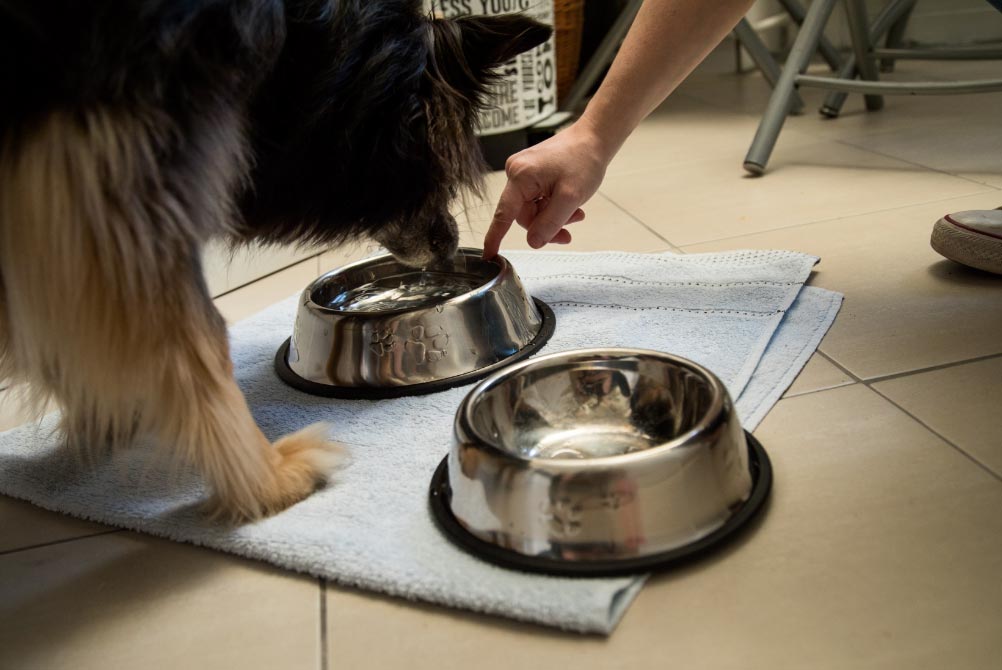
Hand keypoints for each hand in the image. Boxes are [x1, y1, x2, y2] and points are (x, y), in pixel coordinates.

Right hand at [482, 121, 609, 257]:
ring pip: (533, 210)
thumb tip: (534, 242)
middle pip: (524, 215)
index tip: (488, 255)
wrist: (595, 138)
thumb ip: (550, 223)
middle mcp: (516, 172)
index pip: (504, 214)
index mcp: (520, 176)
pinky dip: (553, 206)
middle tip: (568, 231)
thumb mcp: (570, 198)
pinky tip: (570, 205)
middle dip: (546, 225)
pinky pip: (538, 200)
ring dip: (553, 217)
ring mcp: (523, 172)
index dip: (495, 237)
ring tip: (576, 214)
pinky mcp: (532, 172)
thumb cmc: (584, 160)